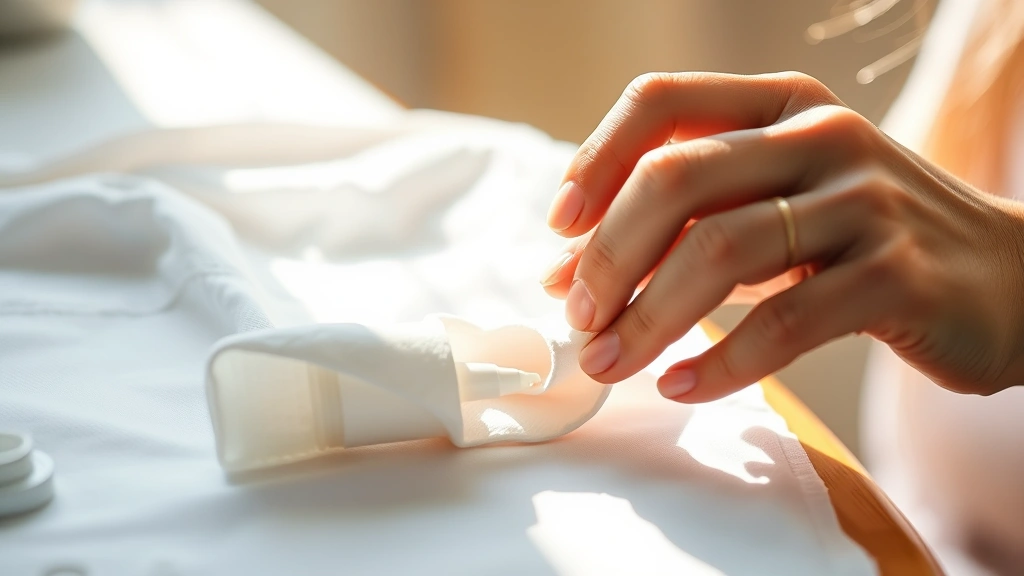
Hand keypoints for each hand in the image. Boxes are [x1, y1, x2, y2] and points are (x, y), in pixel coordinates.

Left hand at [540, 71, 1023, 401]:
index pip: (660, 102)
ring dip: (648, 317)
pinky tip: (682, 386)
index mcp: (780, 105)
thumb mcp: (774, 204)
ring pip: (723, 251)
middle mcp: (821, 135)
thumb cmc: (862, 240)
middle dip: (608, 254)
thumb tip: (565, 266)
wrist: (1007, 278)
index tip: (557, 231)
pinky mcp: (896, 275)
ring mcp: (864, 201)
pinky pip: (787, 320)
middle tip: (579, 313)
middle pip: (677, 177)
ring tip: (610, 360)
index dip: (593, 162)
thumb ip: (682, 222)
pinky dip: (722, 361)